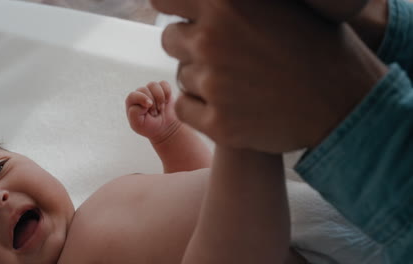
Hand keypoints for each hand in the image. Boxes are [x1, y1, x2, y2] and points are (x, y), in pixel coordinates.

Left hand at [126, 81, 179, 142]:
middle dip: (152, 103)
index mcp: (131, 102)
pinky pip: (164, 84)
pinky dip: (167, 93)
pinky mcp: (161, 89)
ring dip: (160, 98)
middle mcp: (139, 94)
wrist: (165, 128)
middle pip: (144, 89)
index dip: (142, 99)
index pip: (132, 95)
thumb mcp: (138, 124)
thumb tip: (145, 100)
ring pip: (153, 85)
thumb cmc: (149, 127)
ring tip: (160, 109)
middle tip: (154, 113)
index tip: (149, 108)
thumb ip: (134, 112)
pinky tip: (166, 102)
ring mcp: (150, 91)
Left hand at [151, 0, 387, 151]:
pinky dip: (199, 108)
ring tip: (239, 83)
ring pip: (182, 75)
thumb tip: (202, 3)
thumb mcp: (278, 5)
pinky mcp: (217, 122)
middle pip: (170, 39)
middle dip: (191, 46)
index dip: (172, 10)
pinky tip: (228, 105)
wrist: (343, 102)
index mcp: (226, 0)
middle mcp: (212, 38)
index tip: (185, 19)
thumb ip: (233, 3)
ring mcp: (213, 83)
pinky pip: (183, 108)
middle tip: (224, 56)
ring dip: (201, 79)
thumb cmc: (315, 47)